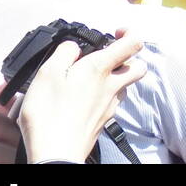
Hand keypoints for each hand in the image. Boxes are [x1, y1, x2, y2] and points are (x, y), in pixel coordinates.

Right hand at [0, 31, 146, 163]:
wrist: (56, 154)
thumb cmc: (49, 115)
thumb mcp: (47, 74)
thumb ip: (64, 53)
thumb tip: (73, 46)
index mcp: (100, 68)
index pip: (133, 43)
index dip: (130, 32)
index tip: (116, 32)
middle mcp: (112, 86)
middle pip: (138, 66)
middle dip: (128, 57)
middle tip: (108, 57)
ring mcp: (111, 105)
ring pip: (126, 85)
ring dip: (116, 77)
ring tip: (92, 78)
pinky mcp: (105, 120)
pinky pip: (113, 102)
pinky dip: (105, 95)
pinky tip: (86, 99)